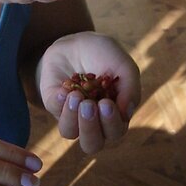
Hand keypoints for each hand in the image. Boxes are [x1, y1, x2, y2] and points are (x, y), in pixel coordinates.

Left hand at [38, 31, 140, 153]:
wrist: (79, 41)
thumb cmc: (106, 56)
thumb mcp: (123, 65)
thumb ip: (131, 88)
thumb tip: (127, 114)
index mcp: (115, 115)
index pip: (115, 132)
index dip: (111, 123)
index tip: (107, 103)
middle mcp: (93, 121)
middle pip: (93, 144)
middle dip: (91, 128)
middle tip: (90, 105)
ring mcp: (72, 114)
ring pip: (70, 133)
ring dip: (73, 118)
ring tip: (76, 95)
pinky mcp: (55, 104)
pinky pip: (55, 111)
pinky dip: (60, 101)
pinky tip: (65, 88)